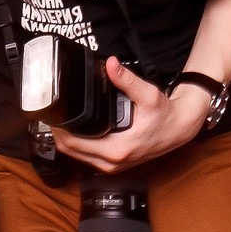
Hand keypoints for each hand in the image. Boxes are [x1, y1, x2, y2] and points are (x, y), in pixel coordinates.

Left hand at [53, 58, 208, 172]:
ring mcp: (111, 167)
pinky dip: (77, 145)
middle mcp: (111, 163)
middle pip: (69, 151)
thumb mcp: (148, 95)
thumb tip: (111, 64)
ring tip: (61, 118)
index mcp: (116, 149)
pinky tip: (75, 130)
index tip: (51, 112)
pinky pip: (86, 158)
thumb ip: (127, 80)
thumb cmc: (164, 114)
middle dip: (58, 132)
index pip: (73, 143)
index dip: (58, 128)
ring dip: (66, 140)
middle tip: (52, 112)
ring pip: (76, 156)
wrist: (179, 130)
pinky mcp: (113, 165)